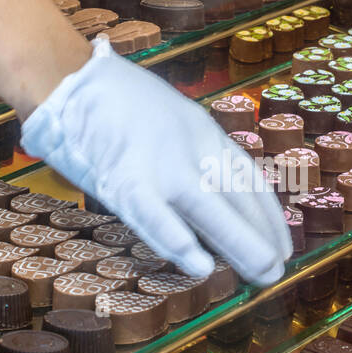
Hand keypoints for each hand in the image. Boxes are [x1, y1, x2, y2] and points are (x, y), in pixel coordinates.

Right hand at [20, 37, 291, 285]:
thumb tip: (211, 204)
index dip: (267, 216)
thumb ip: (190, 156)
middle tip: (278, 271)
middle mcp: (190, 147)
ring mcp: (159, 164)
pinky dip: (177, 241)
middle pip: (236, 195)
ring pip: (208, 209)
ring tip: (261, 273)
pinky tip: (200, 265)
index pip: (247, 178)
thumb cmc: (117, 104)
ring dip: (238, 244)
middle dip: (260, 235)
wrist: (70, 79)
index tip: (282, 245)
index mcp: (203, 132)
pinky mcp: (124, 179)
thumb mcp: (170, 121)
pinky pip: (155, 216)